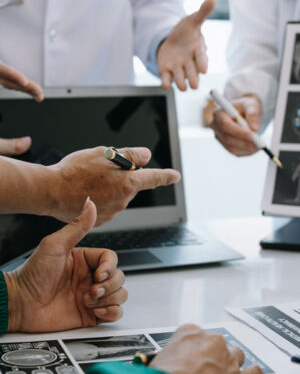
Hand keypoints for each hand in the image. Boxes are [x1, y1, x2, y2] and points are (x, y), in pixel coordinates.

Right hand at [0, 61, 43, 155]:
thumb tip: (28, 143)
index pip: (7, 84)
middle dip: (26, 85)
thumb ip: (9, 147)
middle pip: (6, 78)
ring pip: (1, 71)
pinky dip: (9, 73)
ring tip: (34, 88)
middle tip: (40, 94)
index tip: (39, 97)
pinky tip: (24, 82)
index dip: (25, 88)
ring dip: (18, 78)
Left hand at [4, 199, 126, 332]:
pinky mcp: (92, 314)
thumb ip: (77, 226)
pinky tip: (95, 311)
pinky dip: (111, 312)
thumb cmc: (32, 275)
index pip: (112, 259)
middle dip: (109, 286)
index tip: (98, 275)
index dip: (110, 267)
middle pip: (120, 277)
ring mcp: (93, 296)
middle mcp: (91, 277)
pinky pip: (116, 313)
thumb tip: (90, 203)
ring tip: (88, 301)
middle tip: (91, 291)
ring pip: (121, 294)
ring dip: (109, 299)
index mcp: (85, 260)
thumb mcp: (55, 246)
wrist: (20, 305)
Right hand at [48, 146, 180, 225]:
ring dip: (109, 188)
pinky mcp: (101, 219)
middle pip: (131, 185)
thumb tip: (146, 156)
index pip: (154, 178)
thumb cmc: (75, 170)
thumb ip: (129, 154)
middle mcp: (124, 200)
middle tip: (99, 169)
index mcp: (128, 183)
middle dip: (121, 176)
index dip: (166, 176)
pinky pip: (107, 205)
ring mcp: (113, 212)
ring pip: (118, 195)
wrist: (50, 191)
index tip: (175, 176)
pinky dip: (100, 199)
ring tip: (87, 181)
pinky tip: (84, 193)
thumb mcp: (103, 154)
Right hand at [151, 324, 263, 373]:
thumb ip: (167, 358)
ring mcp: (228, 360)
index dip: (196, 349)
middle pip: (219, 345)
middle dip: (215, 358)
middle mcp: (212, 342)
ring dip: (232, 366)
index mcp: (190, 333)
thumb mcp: (154, 362)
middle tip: (205, 373)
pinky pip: (254, 373)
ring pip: (237, 356)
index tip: (194, 359)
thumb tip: (163, 367)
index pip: (197, 335)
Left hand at [157, 0, 215, 90]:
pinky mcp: (167, 72)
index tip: (203, 69)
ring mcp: (178, 69)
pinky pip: (167, 80)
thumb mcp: (192, 21)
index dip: (202, 64)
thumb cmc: (186, 32)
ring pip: (181, 80)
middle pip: (192, 74)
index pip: (202, 59)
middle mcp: (189, 64)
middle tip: (194, 84)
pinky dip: (166, 83)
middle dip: (193, 79)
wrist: (173, 41)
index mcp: (197, 53)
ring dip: (180, 82)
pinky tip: (165, 84)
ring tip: (182, 85)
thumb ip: (202, 13)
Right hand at [210, 95, 261, 156]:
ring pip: (231, 147)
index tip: (253, 136)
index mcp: (219, 113)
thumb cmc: (246, 107)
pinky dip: (247, 152)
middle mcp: (215, 126)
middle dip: (245, 142)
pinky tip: (256, 148)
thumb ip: (253, 113)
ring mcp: (219, 137)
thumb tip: (255, 128)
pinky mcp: (225, 145)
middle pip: (228, 138)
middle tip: (260, 144)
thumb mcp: (251, 105)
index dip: (238, 132)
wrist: (245, 112)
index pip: (225, 124)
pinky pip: (235, 152)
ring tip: (260, 146)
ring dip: (246, 149)